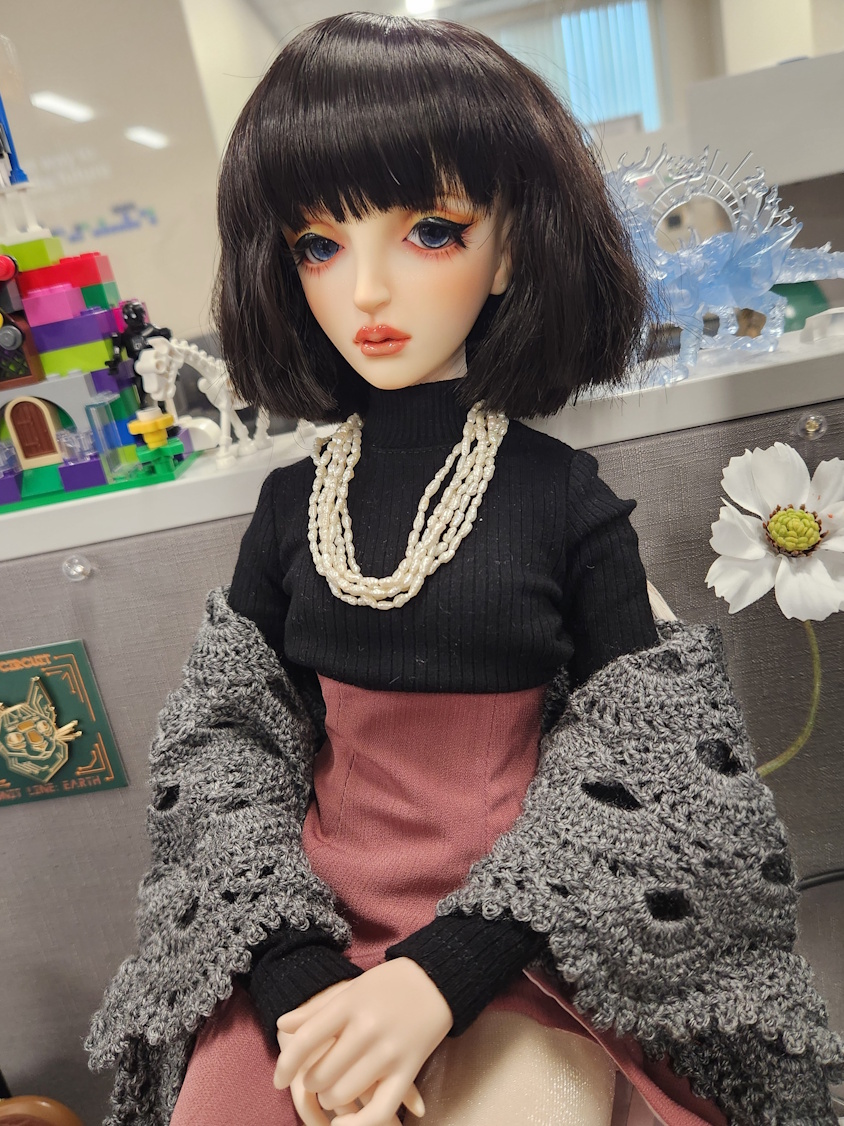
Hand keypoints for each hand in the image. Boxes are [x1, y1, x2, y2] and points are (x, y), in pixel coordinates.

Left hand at [274, 958, 452, 1124]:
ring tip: (334, 1089)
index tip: (279, 1080)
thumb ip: (316, 1009)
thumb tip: (282, 1024)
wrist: (436, 979)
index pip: (306, 1040)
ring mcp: (388, 1051)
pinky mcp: (408, 1070)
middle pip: (321, 1073)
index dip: (285, 1064)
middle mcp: (366, 1028)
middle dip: (312, 1081)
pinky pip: (379, 1111)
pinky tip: (343, 1124)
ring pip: (343, 1094)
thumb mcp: (350, 988)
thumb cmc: (388, 983)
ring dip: (331, 1099)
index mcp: (349, 1004)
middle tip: (317, 1077)